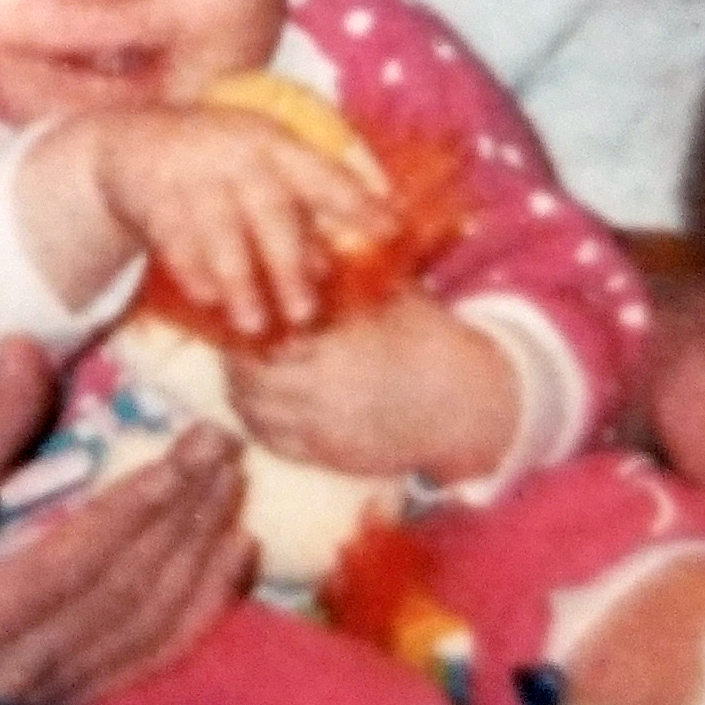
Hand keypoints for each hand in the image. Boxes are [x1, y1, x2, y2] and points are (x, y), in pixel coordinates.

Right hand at [0, 338, 254, 704]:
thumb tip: (30, 350)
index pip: (77, 559)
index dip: (143, 502)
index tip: (195, 445)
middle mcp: (4, 681)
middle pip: (123, 595)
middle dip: (185, 519)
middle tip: (224, 450)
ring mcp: (39, 701)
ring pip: (147, 630)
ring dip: (202, 558)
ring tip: (233, 489)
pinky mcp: (65, 702)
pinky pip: (151, 657)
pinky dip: (202, 606)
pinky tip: (236, 555)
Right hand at [83, 105, 384, 338]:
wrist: (136, 142)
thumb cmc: (221, 165)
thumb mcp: (264, 169)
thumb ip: (302, 208)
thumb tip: (342, 262)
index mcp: (274, 145)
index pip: (322, 175)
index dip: (357, 202)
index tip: (390, 232)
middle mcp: (237, 155)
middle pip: (269, 212)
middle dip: (288, 264)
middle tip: (306, 315)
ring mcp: (192, 174)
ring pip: (220, 232)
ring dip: (239, 280)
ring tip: (254, 324)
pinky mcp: (152, 194)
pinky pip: (173, 238)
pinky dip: (190, 271)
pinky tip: (205, 301)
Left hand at [222, 291, 513, 484]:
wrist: (467, 405)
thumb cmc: (429, 339)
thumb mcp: (389, 295)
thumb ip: (344, 276)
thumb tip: (298, 245)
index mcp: (341, 352)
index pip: (268, 342)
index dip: (248, 326)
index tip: (244, 307)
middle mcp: (327, 398)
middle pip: (253, 381)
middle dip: (240, 359)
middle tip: (236, 337)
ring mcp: (327, 434)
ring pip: (256, 416)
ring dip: (243, 390)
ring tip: (245, 365)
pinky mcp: (331, 459)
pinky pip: (275, 444)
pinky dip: (259, 421)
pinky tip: (261, 399)